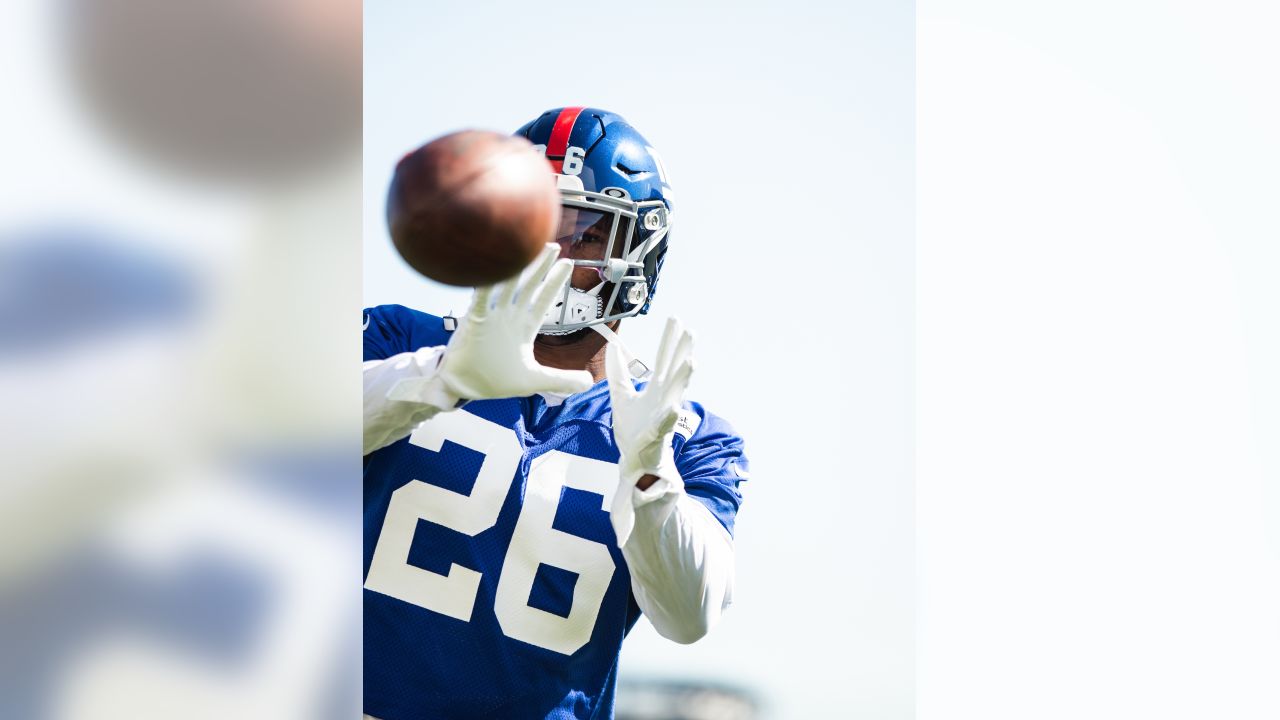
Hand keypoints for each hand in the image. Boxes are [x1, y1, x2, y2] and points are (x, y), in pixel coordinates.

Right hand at [435, 244, 594, 400]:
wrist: (464, 386)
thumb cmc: (495, 380)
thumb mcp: (534, 381)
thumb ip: (561, 379)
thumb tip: (589, 382)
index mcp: (524, 327)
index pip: (544, 300)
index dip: (555, 282)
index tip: (568, 264)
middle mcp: (509, 317)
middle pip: (529, 287)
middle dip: (542, 267)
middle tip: (555, 246)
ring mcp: (492, 317)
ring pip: (507, 287)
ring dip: (518, 269)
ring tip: (528, 246)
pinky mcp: (475, 322)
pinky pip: (481, 299)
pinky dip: (486, 284)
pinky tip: (494, 268)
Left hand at [606, 317, 694, 543]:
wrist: (637, 465)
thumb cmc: (634, 431)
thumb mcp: (621, 396)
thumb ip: (619, 372)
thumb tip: (613, 345)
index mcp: (656, 390)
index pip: (664, 360)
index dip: (669, 340)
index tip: (677, 320)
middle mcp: (664, 401)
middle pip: (674, 371)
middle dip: (683, 352)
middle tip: (691, 332)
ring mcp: (663, 419)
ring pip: (676, 395)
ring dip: (683, 379)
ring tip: (691, 361)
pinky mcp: (657, 438)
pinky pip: (664, 427)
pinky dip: (669, 418)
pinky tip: (674, 408)